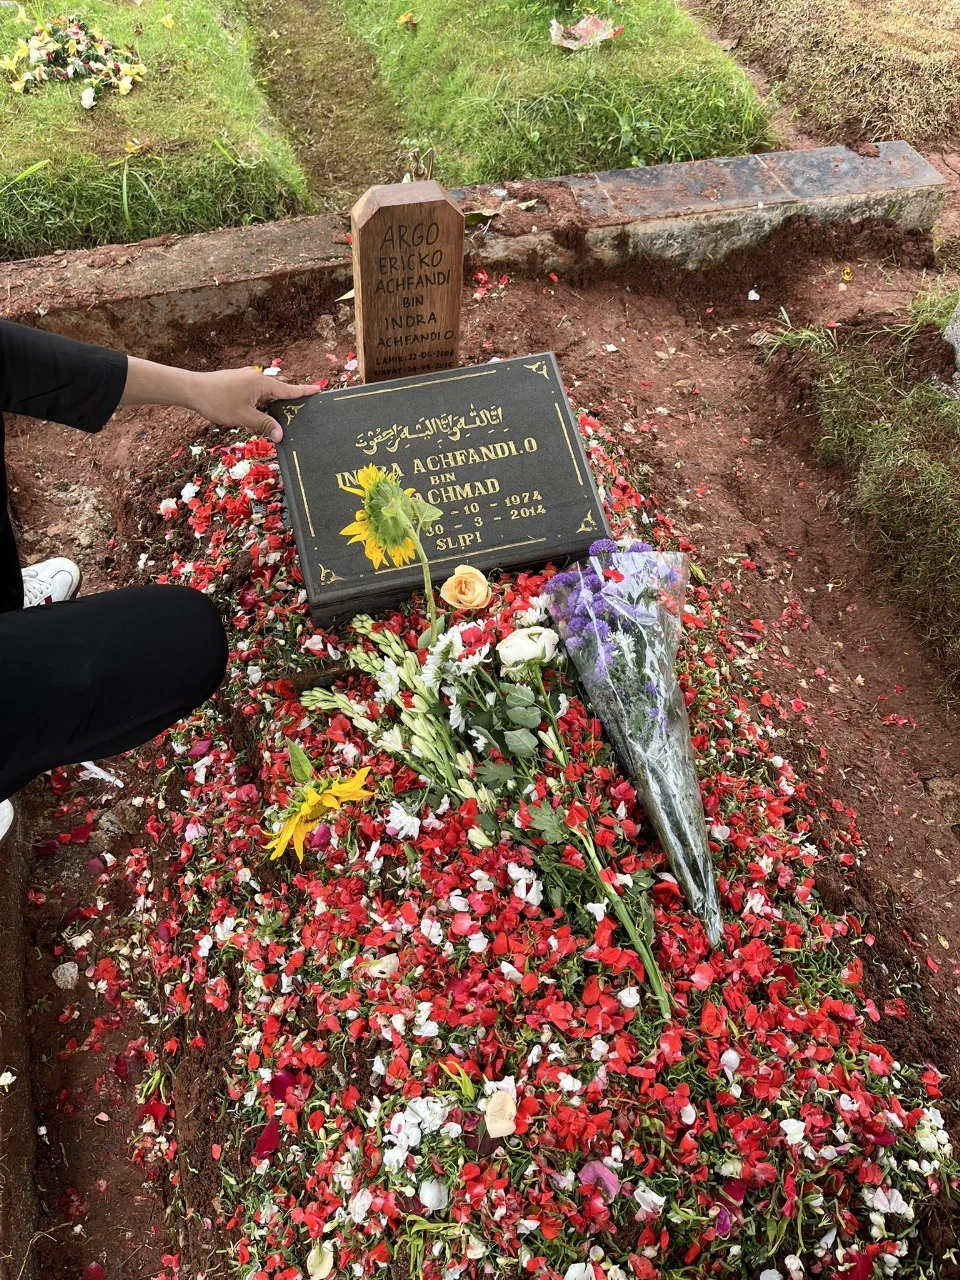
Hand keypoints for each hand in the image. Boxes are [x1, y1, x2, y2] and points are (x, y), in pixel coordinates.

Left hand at [187, 368, 318, 442]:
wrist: (191, 390)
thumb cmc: (217, 402)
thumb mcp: (244, 418)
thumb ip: (264, 425)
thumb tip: (281, 435)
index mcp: (261, 383)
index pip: (288, 389)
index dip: (304, 392)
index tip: (318, 389)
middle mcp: (256, 378)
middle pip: (277, 394)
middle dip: (285, 406)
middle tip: (296, 417)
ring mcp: (246, 379)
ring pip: (264, 397)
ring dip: (267, 411)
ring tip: (266, 424)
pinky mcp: (237, 384)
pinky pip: (254, 396)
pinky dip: (257, 407)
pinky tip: (251, 419)